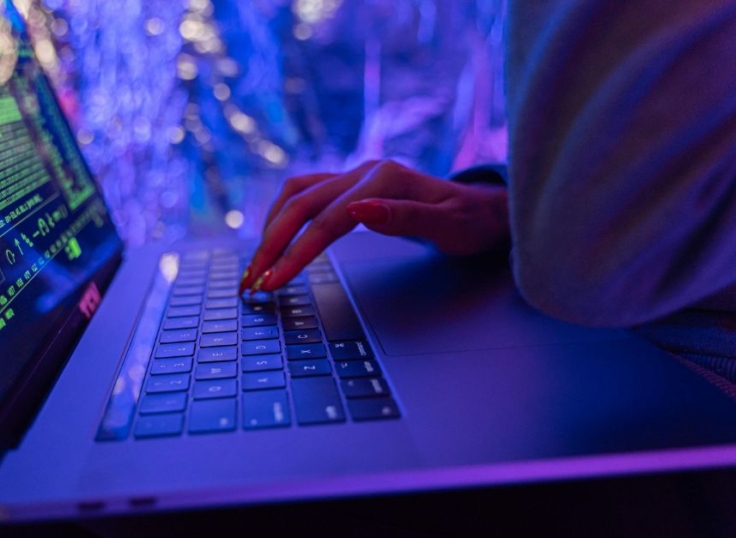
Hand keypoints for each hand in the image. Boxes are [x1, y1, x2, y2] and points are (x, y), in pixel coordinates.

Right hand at [240, 160, 509, 291]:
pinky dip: (282, 215)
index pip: (327, 220)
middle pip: (301, 204)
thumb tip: (359, 210)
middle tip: (251, 282)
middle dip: (271, 244)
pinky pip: (305, 193)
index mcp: (385, 179)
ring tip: (255, 265)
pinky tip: (273, 238)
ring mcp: (355, 175)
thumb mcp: (449, 227)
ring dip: (270, 228)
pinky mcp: (350, 184)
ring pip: (296, 194)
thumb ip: (404, 218)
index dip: (296, 253)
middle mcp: (364, 171)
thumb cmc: (471, 223)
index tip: (274, 282)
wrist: (485, 208)